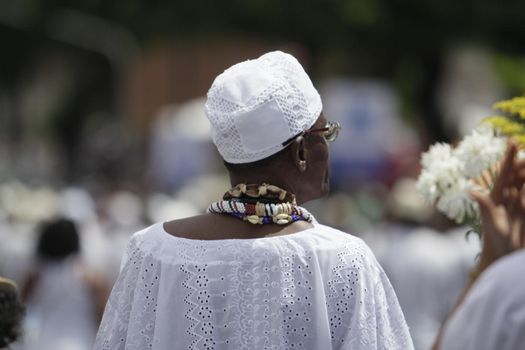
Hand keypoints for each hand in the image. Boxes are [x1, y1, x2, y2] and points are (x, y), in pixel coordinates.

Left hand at [470, 143, 524, 271]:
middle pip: (518, 173)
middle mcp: (508, 195)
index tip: (512, 141)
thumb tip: (471, 190)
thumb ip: (484, 206)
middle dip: (523, 162)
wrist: (504, 255)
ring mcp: (519, 202)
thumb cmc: (495, 240)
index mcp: (497, 195)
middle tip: (524, 151)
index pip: (504, 172)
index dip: (508, 157)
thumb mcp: (491, 223)